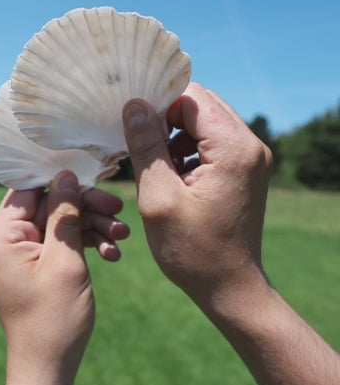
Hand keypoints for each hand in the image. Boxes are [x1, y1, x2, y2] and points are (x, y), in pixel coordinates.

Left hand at [0, 171, 128, 384]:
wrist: (50, 365)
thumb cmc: (54, 318)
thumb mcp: (65, 261)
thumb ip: (64, 214)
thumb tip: (65, 176)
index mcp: (2, 238)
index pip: (28, 190)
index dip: (59, 181)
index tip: (91, 180)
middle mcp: (8, 242)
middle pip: (49, 205)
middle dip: (85, 207)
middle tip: (118, 210)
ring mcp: (24, 254)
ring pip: (61, 224)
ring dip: (92, 227)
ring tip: (122, 236)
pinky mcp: (39, 265)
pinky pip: (63, 244)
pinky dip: (86, 244)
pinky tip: (111, 253)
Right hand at [122, 82, 272, 312]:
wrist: (229, 286)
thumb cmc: (192, 250)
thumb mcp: (159, 197)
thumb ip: (146, 147)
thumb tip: (135, 106)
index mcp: (234, 148)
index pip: (193, 98)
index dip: (159, 105)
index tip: (135, 126)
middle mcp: (250, 146)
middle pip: (201, 107)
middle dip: (167, 120)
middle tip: (143, 147)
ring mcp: (251, 159)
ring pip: (205, 125)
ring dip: (176, 139)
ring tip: (158, 169)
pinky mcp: (244, 172)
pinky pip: (213, 145)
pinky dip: (189, 153)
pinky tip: (173, 178)